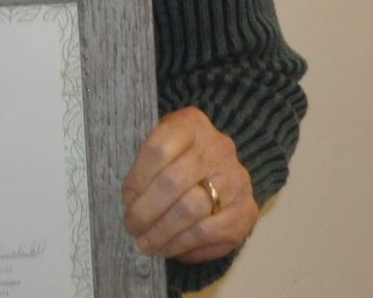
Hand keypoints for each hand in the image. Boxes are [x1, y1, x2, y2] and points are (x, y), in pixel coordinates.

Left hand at [122, 107, 257, 262]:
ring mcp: (236, 179)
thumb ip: (145, 166)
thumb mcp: (161, 144)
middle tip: (131, 227)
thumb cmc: (179, 157)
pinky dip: (183, 245)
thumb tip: (131, 203)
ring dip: (162, 233)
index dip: (137, 179)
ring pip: (191, 211)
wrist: (221, 169)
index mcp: (192, 124)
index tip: (126, 200)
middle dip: (145, 211)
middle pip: (173, 182)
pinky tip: (168, 248)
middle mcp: (219, 148)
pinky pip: (208, 233)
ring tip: (144, 243)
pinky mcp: (246, 211)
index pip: (158, 149)